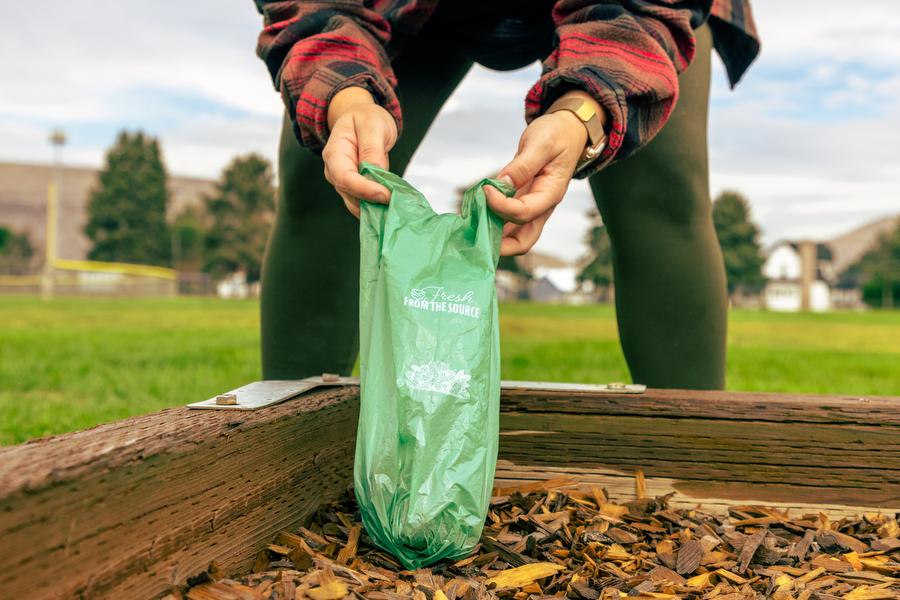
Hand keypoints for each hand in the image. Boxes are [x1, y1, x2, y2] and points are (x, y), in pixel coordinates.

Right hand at [322, 87, 397, 217]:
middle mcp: (335, 171)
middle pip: (349, 194)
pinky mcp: (355, 189)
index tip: (385, 195)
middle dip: (372, 203)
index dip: (364, 189)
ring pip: (356, 203)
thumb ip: (372, 149)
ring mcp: (344, 182)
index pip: (344, 177)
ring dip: (375, 209)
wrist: (360, 118)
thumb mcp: (372, 125)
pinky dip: (377, 208)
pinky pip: (364, 203)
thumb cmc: (365, 118)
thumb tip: (376, 174)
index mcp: (335, 152)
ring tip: (396, 209)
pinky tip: (391, 208)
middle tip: (396, 207)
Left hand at [484, 91, 604, 255]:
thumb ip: (523, 165)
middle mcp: (542, 206)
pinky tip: (475, 213)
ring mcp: (532, 206)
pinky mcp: (522, 201)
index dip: (501, 206)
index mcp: (550, 194)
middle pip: (523, 241)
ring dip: (493, 236)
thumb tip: (502, 183)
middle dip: (500, 246)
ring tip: (470, 227)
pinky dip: (491, 221)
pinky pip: (507, 220)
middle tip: (475, 236)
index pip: (524, 213)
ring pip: (514, 235)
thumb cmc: (557, 134)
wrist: (567, 131)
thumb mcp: (541, 143)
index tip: (485, 189)